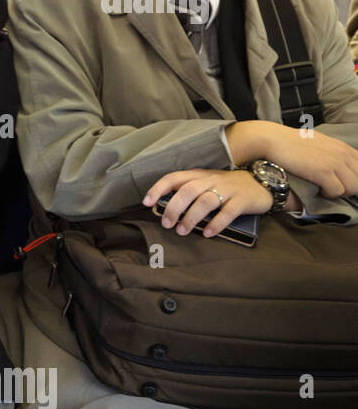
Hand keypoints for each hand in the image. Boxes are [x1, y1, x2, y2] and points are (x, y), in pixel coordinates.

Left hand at [143, 168, 273, 237]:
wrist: (262, 183)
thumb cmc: (227, 187)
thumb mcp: (206, 184)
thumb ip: (188, 192)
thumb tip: (165, 211)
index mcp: (198, 175)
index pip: (173, 178)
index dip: (158, 189)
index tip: (146, 203)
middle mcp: (211, 180)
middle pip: (187, 191)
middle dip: (173, 208)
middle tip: (166, 224)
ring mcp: (228, 189)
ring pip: (205, 201)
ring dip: (191, 218)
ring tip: (182, 231)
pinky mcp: (243, 200)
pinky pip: (228, 212)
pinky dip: (216, 223)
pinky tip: (208, 233)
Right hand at [227, 120, 357, 197]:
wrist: (270, 139)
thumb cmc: (288, 142)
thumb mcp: (316, 143)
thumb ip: (329, 153)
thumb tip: (334, 164)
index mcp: (342, 147)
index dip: (355, 178)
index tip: (344, 184)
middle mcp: (342, 153)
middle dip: (351, 187)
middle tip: (334, 188)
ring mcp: (334, 162)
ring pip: (354, 187)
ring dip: (341, 191)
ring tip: (326, 190)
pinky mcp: (323, 171)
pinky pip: (337, 191)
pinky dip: (329, 194)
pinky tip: (318, 190)